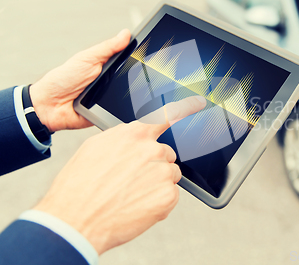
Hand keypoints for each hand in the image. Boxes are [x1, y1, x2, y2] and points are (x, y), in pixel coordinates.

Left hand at [30, 29, 130, 132]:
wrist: (50, 105)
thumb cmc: (63, 79)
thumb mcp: (87, 58)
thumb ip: (107, 48)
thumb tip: (126, 34)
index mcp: (107, 66)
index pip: (129, 60)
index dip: (139, 55)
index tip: (150, 49)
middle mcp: (112, 82)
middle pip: (133, 78)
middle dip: (136, 76)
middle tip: (138, 72)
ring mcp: (112, 98)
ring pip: (131, 96)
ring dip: (129, 94)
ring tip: (120, 89)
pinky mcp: (110, 114)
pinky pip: (122, 112)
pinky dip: (122, 110)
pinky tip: (120, 105)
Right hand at [34, 95, 206, 254]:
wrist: (76, 221)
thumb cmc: (79, 186)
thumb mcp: (95, 148)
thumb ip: (122, 139)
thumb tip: (135, 139)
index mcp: (133, 134)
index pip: (166, 116)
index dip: (185, 108)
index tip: (199, 102)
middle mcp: (152, 149)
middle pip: (166, 154)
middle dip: (154, 165)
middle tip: (131, 180)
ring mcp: (162, 173)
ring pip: (170, 175)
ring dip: (157, 183)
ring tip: (131, 195)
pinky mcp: (168, 196)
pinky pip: (171, 195)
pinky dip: (158, 202)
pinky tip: (137, 206)